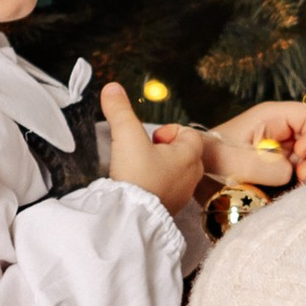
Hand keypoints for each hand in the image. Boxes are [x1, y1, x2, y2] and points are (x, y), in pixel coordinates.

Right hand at [99, 80, 207, 213]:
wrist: (131, 217)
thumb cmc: (136, 176)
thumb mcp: (126, 136)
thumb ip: (119, 110)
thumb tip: (112, 87)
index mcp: (190, 154)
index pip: (188, 132)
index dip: (168, 130)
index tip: (150, 139)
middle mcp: (193, 174)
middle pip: (183, 151)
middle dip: (163, 149)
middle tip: (143, 154)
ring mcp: (184, 193)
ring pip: (176, 170)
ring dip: (159, 166)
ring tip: (139, 170)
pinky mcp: (171, 208)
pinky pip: (168, 188)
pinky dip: (156, 184)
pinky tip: (140, 186)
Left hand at [202, 100, 305, 190]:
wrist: (194, 172)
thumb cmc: (208, 159)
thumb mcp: (231, 161)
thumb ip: (263, 166)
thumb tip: (291, 172)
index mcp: (271, 117)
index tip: (301, 156)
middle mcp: (280, 130)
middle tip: (302, 179)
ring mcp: (281, 148)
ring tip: (296, 186)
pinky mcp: (278, 166)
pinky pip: (300, 171)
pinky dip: (301, 182)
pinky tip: (291, 190)